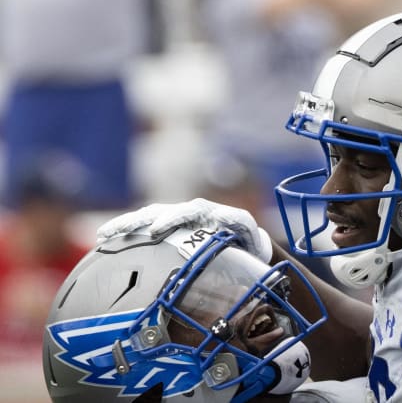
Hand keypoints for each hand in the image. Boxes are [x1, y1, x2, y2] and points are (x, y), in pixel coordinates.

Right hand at [96, 198, 272, 262]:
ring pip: (145, 217)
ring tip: (103, 234)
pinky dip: (124, 231)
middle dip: (139, 220)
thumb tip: (228, 220)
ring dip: (125, 224)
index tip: (158, 230)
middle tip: (121, 231)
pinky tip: (104, 240)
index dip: (172, 219)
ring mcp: (173, 218)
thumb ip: (241, 225)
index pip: (187, 211)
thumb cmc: (244, 237)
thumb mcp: (247, 230)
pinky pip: (142, 227)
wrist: (239, 238)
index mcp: (206, 212)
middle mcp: (186, 211)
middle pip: (159, 211)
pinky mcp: (165, 227)